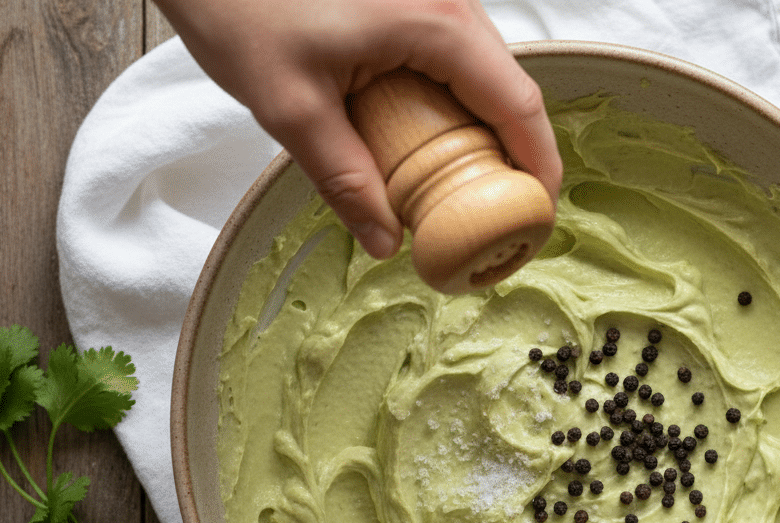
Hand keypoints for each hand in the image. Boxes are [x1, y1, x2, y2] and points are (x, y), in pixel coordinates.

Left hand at [153, 0, 562, 258]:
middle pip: (508, 85)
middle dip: (514, 151)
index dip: (538, 163)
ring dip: (484, 126)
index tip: (538, 213)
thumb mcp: (291, 108)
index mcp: (434, 23)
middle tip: (500, 211)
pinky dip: (455, 99)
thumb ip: (344, 180)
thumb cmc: (240, 6)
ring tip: (468, 184)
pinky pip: (454, 53)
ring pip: (484, 68)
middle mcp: (448, 0)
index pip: (516, 101)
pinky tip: (431, 137)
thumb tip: (384, 241)